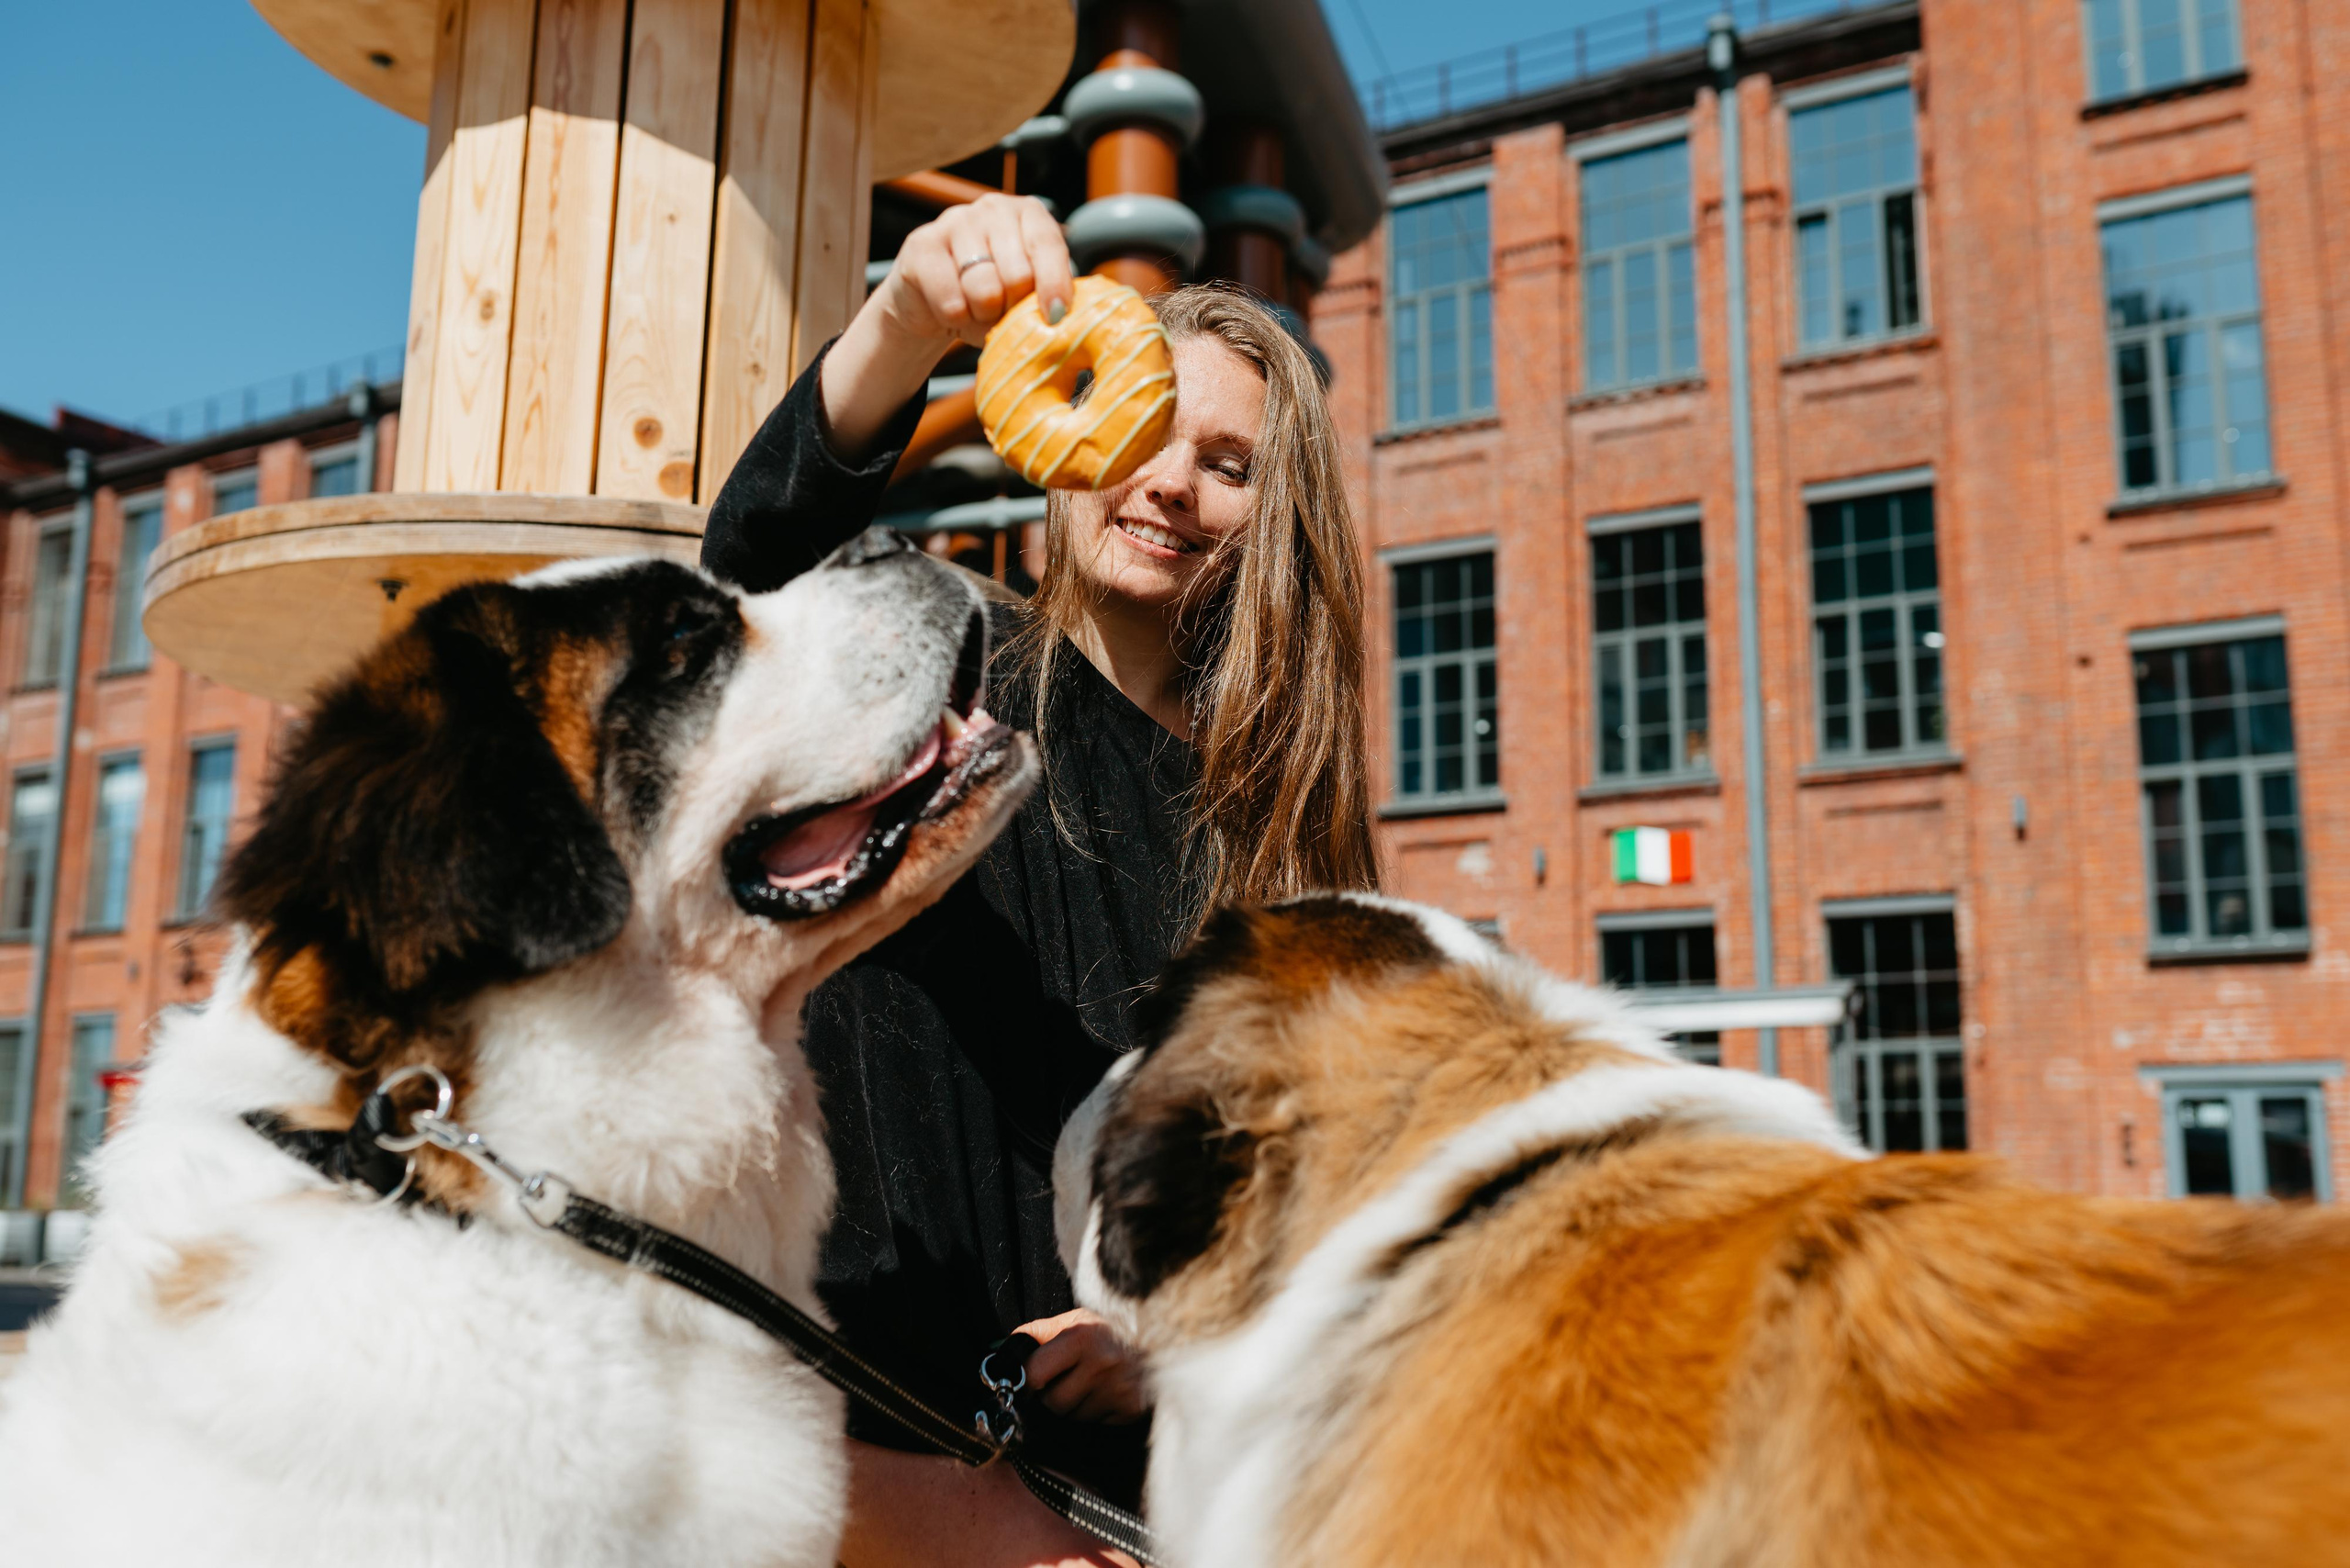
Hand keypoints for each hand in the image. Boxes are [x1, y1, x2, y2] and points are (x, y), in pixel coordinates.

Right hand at [877, 192, 1075, 350]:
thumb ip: (1044, 298)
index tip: (1055, 316)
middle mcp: (994, 208)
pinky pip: (950, 299)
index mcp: (1029, 214)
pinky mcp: (922, 244)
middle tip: (1001, 314)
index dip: (1054, 284)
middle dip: (1012, 308)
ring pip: (984, 290)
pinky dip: (956, 319)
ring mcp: (955, 220)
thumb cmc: (988, 299)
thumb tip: (1058, 318)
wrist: (930, 303)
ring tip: (975, 311)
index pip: (1047, 245)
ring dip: (982, 316)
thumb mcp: (1023, 294)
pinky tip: (951, 313)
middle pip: (1018, 274)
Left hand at [1013, 1308, 1150, 1424]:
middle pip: (1053, 1404)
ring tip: (1087, 1389)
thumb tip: (999, 1357)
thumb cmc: (1104, 1330)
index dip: (1025, 1384)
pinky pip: (1096, 1426)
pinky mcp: (1131, 1410)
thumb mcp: (1072, 1320)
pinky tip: (1104, 1398)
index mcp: (1080, 1337)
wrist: (1157, 1337)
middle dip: (1052, 1399)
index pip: (1033, 1375)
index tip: (1028, 1386)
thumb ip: (1036, 1334)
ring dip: (1073, 1410)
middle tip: (1064, 1384)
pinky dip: (1095, 1417)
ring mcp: (1118, 1390)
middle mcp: (1101, 1364)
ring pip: (1073, 1419)